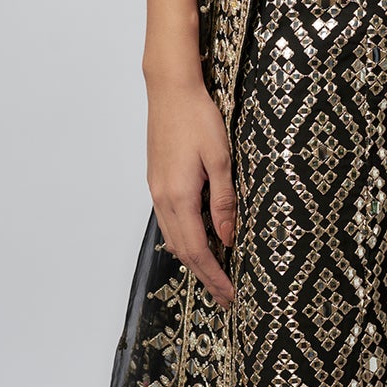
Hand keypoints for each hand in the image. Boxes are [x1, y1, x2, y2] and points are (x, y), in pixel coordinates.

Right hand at [146, 76, 237, 307]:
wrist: (170, 90)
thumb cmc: (198, 117)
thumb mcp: (220, 157)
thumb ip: (223, 200)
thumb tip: (227, 237)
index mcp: (179, 196)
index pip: (196, 250)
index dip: (214, 276)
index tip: (230, 295)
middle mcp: (163, 199)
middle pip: (182, 251)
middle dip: (204, 276)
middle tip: (226, 296)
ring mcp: (157, 191)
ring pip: (173, 238)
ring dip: (193, 260)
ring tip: (216, 275)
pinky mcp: (157, 182)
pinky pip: (169, 222)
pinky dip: (184, 240)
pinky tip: (199, 241)